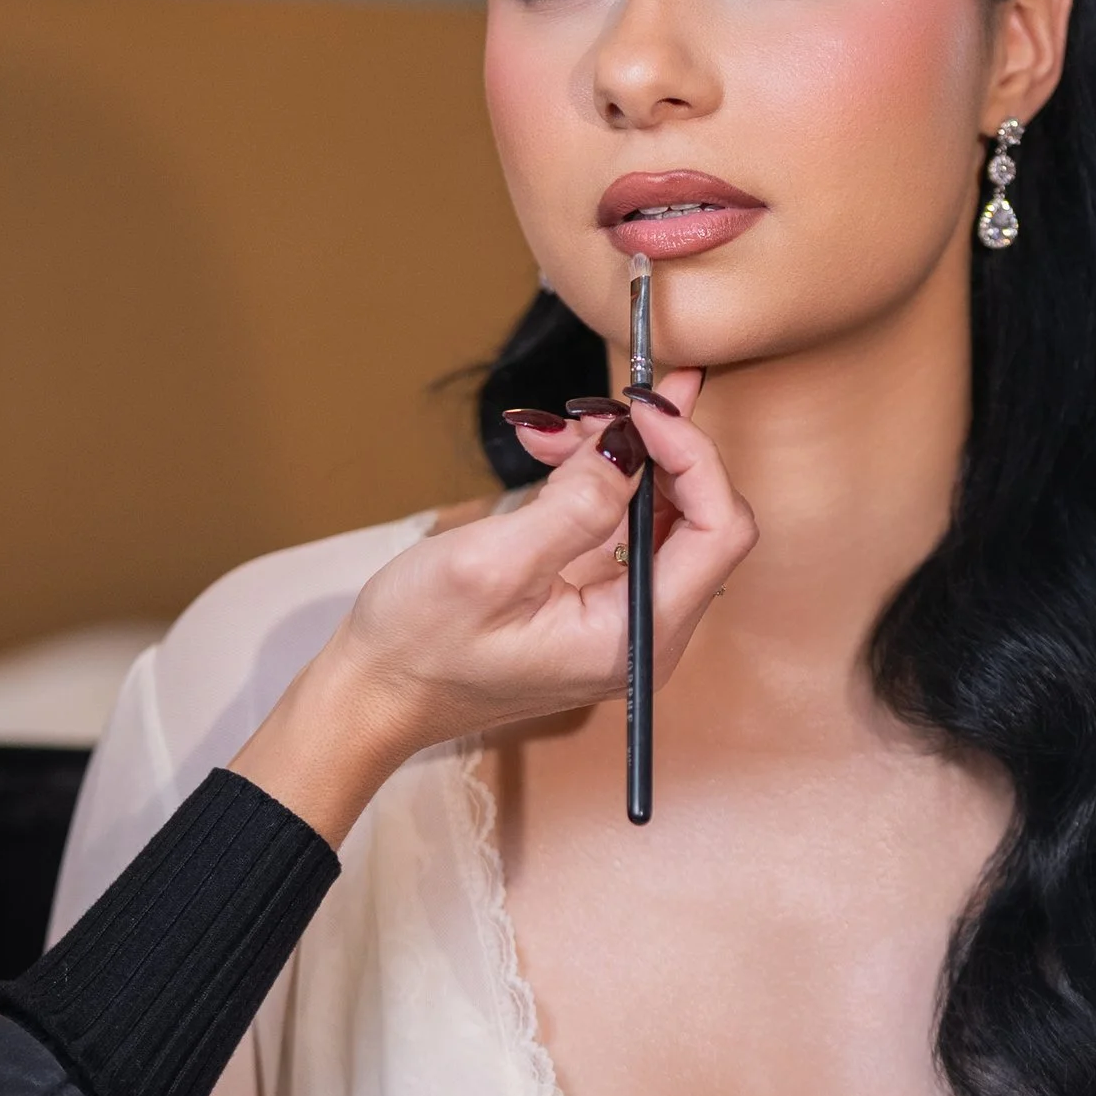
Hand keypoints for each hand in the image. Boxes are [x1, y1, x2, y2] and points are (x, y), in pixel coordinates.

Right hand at [230, 373, 750, 844]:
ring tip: (555, 427)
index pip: (719, 531)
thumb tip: (632, 445)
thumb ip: (574, 505)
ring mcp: (624, 617)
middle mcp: (646, 632)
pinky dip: (596, 479)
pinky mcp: (596, 599)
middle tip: (600, 402)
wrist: (376, 693)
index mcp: (634, 638)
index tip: (639, 408)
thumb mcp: (491, 565)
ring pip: (662, 513)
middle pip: (701, 517)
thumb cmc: (420, 644)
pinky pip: (624, 525)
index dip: (692, 455)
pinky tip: (551, 450)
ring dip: (620, 456)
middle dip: (655, 448)